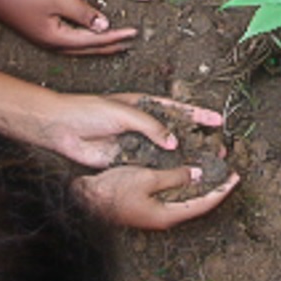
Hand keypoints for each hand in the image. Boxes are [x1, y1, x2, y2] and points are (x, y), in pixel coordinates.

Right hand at [0, 0, 138, 54]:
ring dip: (99, 45)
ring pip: (80, 48)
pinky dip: (85, 40)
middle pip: (89, 49)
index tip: (134, 33)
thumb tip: (103, 25)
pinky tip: (89, 35)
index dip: (116, 36)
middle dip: (111, 46)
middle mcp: (53, 45)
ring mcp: (47, 41)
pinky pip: (71, 42)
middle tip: (130, 43)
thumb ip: (83, 11)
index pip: (95, 40)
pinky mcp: (42, 34)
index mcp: (59, 39)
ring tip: (115, 42)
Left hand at [29, 94, 221, 167]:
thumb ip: (151, 126)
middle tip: (217, 147)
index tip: (217, 120)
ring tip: (205, 163)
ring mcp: (135, 141)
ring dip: (183, 157)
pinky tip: (179, 175)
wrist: (62, 128)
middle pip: (175, 132)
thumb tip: (173, 142)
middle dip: (197, 139)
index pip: (177, 109)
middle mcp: (142, 124)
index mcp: (143, 105)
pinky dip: (164, 169)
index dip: (198, 115)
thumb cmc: (88, 111)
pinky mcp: (126, 158)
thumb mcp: (125, 113)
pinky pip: (149, 164)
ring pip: (165, 151)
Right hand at [74, 165, 240, 229]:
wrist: (83, 200)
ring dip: (199, 182)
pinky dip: (182, 181)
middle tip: (228, 170)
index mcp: (166, 215)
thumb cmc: (111, 192)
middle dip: (214, 185)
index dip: (221, 190)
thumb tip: (197, 173)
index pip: (203, 203)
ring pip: (184, 197)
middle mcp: (163, 217)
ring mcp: (154, 212)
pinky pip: (171, 193)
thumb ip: (174, 176)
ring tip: (211, 166)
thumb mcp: (146, 179)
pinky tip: (184, 170)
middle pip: (197, 202)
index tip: (236, 178)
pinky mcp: (145, 205)